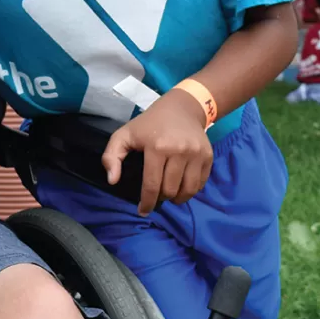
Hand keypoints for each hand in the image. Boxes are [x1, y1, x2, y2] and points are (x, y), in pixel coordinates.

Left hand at [104, 90, 213, 214]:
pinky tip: (182, 186)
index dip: (147, 202)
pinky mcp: (208, 156)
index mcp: (157, 147)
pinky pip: (200, 183)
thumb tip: (113, 180)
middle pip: (170, 190)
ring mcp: (196, 154)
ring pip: (188, 190)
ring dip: (177, 198)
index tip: (143, 210)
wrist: (182, 108)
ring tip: (170, 194)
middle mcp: (180, 151)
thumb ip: (111, 156)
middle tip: (156, 194)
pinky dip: (191, 190)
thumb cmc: (150, 123)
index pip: (153, 185)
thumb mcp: (124, 134)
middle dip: (161, 198)